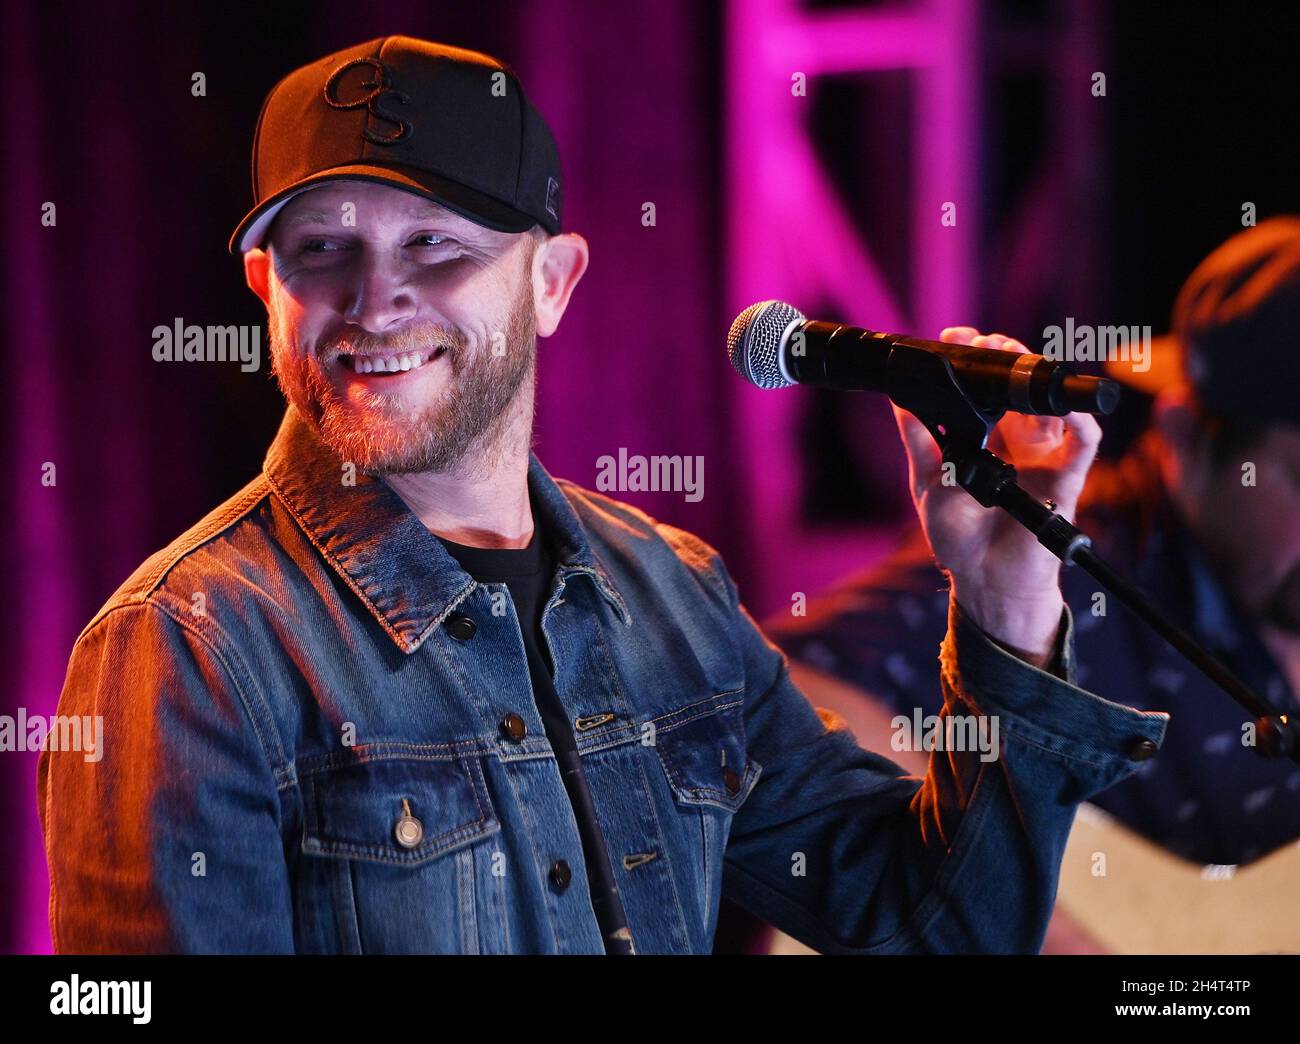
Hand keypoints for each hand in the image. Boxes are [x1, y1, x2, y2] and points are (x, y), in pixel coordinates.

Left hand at [892, 328, 1102, 662]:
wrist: (984, 582)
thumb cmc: (959, 538)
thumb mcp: (929, 485)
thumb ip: (921, 445)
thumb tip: (901, 403)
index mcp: (985, 437)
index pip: (984, 387)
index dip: (974, 358)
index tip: (955, 336)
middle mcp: (1017, 440)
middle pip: (1019, 384)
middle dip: (1005, 353)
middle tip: (984, 340)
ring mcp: (1042, 456)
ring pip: (1050, 404)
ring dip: (1034, 377)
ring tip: (1013, 357)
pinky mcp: (1064, 480)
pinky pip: (1083, 446)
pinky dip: (1080, 424)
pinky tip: (1064, 410)